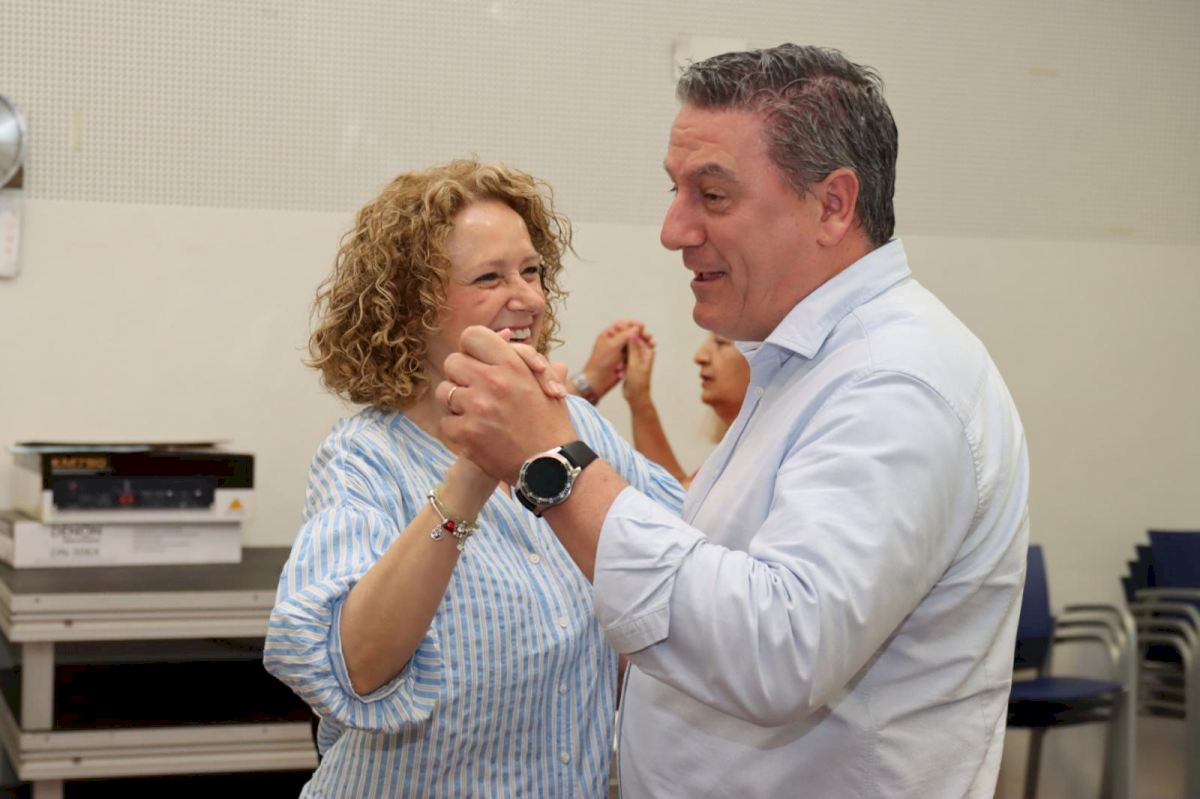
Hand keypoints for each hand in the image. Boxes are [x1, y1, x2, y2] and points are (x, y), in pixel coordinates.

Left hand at [438, 326, 576, 482]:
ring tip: (476, 413)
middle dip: (461, 375)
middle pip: (452, 362)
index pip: (471, 337)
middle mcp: (492, 381)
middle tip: (475, 389)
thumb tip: (505, 336)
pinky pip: (445, 421)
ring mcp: (476, 407)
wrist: (551, 467)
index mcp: (512, 364)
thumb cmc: (551, 424)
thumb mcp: (548, 383)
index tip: (477, 361)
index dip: (472, 348)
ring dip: (457, 402)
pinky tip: (475, 433)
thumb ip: (525, 358)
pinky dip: (457, 428)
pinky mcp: (466, 433)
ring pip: (445, 392)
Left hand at [580, 320, 647, 398]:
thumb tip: (636, 328)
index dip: (633, 324)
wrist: (598, 380)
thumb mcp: (613, 345)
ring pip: (633, 344)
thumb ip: (625, 335)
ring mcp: (619, 350)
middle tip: (649, 336)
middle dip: (640, 335)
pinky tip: (648, 351)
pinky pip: (633, 353)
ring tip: (651, 344)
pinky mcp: (624, 359)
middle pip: (630, 334)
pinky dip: (640, 352)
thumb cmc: (601, 362)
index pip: (622, 325)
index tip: (643, 326)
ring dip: (642, 343)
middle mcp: (614, 341)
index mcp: (608, 334)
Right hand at [621, 334, 655, 405]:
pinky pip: (623, 358)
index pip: (639, 336)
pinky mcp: (630, 364)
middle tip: (615, 340)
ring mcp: (636, 359)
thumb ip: (633, 348)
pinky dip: (620, 361)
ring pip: (626, 350)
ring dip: (621, 354)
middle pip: (632, 342)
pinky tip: (617, 368)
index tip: (620, 329)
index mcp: (647, 352)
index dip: (630, 332)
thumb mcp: (634, 363)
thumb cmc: (638, 382)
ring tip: (617, 357)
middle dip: (623, 343)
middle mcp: (642, 354)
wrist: (636, 396)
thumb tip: (633, 333)